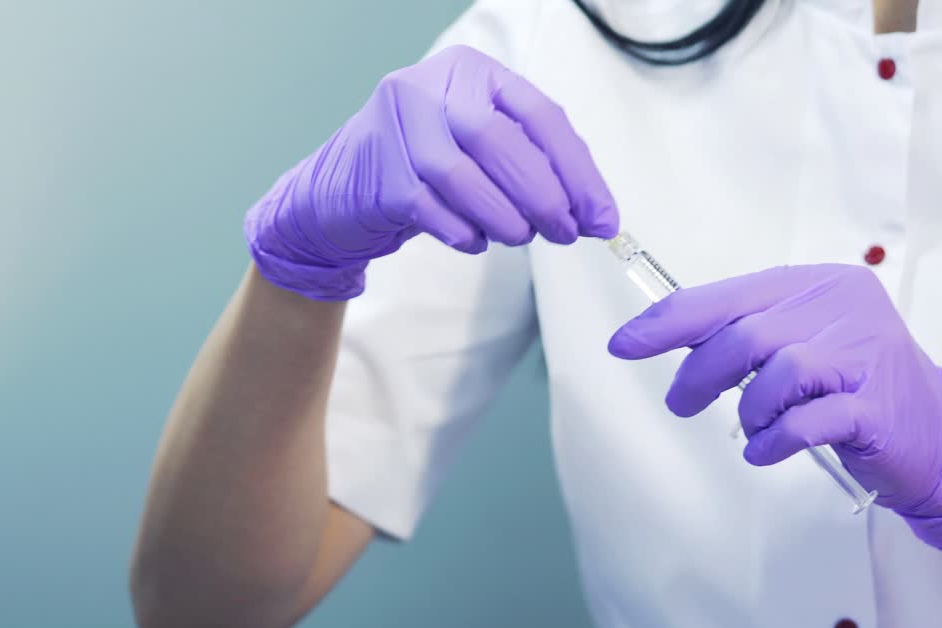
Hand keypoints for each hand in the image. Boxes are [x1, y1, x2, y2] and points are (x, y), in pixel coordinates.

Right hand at [245, 45, 618, 300]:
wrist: (339, 196)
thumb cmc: (424, 171)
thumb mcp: (480, 150)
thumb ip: (532, 168)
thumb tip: (595, 214)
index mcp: (470, 72)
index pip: (540, 116)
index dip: (578, 172)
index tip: (602, 218)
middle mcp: (430, 87)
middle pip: (500, 141)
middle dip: (544, 195)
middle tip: (566, 233)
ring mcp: (396, 127)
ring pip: (464, 175)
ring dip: (504, 217)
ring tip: (519, 238)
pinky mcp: (376, 173)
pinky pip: (431, 209)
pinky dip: (464, 232)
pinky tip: (475, 241)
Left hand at [607, 264, 941, 551]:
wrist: (937, 434)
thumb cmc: (853, 387)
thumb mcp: (800, 344)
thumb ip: (746, 333)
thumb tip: (663, 333)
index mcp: (821, 284)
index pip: (731, 296)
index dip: (671, 321)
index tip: (625, 344)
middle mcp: (847, 308)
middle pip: (748, 333)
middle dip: (700, 373)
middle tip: (682, 403)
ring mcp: (867, 356)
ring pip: (778, 372)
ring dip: (749, 409)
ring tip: (754, 428)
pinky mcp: (878, 408)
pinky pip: (807, 421)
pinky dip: (774, 439)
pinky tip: (766, 450)